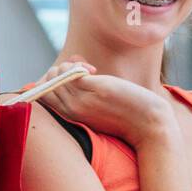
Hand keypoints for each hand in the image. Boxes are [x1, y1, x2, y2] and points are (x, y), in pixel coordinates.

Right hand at [29, 58, 173, 148]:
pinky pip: (70, 71)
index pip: (42, 96)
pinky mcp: (93, 90)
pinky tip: (93, 71)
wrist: (149, 125)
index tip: (71, 79)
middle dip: (59, 71)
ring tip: (89, 70)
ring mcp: (80, 101)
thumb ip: (83, 97)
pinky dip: (78, 65)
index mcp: (71, 117)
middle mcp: (71, 111)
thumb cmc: (127, 116)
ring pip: (56, 75)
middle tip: (81, 71)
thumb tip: (72, 73)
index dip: (51, 82)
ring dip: (69, 66)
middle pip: (47, 83)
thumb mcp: (98, 109)